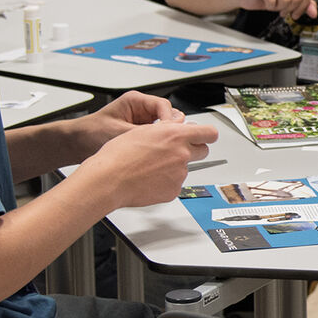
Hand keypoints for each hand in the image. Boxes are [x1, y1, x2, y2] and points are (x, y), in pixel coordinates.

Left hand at [79, 91, 185, 152]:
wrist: (76, 144)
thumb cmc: (90, 132)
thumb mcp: (118, 132)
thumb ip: (142, 133)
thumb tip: (163, 136)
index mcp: (136, 101)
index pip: (163, 106)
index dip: (170, 120)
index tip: (171, 133)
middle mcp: (141, 110)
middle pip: (167, 116)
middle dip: (169, 130)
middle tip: (168, 143)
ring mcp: (141, 122)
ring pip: (164, 128)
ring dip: (162, 138)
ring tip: (159, 149)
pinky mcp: (140, 134)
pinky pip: (156, 138)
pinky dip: (157, 145)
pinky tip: (153, 153)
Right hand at [82, 119, 218, 209]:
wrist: (109, 180)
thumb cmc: (119, 155)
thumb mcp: (143, 130)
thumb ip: (166, 129)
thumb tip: (175, 127)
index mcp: (175, 136)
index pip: (209, 133)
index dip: (207, 134)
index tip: (206, 136)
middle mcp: (181, 154)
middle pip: (203, 151)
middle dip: (193, 150)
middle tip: (176, 152)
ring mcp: (179, 174)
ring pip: (185, 168)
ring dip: (174, 167)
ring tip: (150, 168)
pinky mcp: (173, 190)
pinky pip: (174, 184)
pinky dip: (165, 182)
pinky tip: (149, 179)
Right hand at [243, 0, 316, 20]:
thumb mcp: (290, 0)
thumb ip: (304, 4)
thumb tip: (313, 12)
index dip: (302, 7)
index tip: (295, 12)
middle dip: (290, 9)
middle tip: (283, 9)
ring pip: (286, 0)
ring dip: (279, 7)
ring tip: (274, 4)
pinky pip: (272, 1)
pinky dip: (270, 6)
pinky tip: (266, 1)